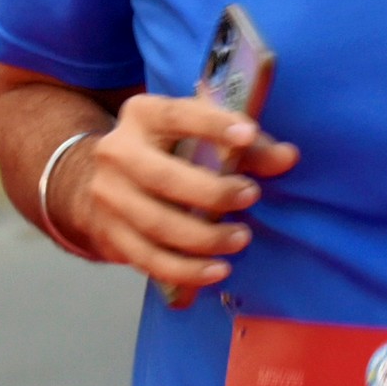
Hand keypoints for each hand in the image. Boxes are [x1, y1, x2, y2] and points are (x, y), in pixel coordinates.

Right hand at [59, 94, 299, 301]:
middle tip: (250, 197)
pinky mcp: (110, 234)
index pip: (176, 114)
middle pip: (163, 177)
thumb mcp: (200, 135)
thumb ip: (247, 145)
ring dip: (205, 238)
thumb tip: (288, 158)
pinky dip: (186, 271)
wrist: (98, 178)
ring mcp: (109, 196)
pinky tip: (217, 271)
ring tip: (240, 239)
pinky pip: (149, 260)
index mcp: (142, 115)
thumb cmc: (167, 151)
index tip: (248, 135)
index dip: (212, 124)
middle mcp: (117, 152)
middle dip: (212, 192)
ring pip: (157, 224)